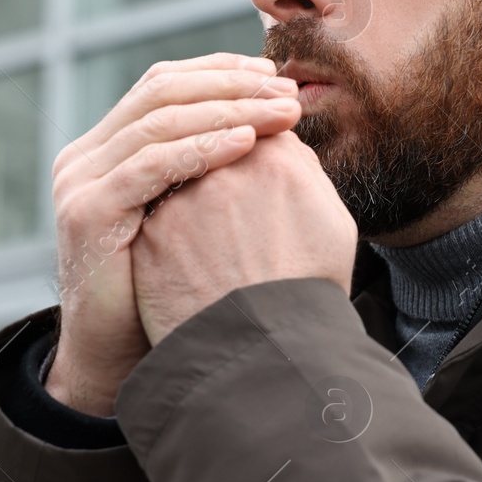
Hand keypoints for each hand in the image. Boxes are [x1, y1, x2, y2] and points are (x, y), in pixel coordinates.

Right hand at [44, 54, 301, 416]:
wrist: (121, 357)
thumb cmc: (171, 288)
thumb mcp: (190, 213)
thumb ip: (209, 167)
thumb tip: (273, 122)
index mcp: (108, 148)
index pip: (163, 84)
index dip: (219, 72)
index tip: (273, 74)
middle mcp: (87, 156)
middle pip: (161, 93)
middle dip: (231, 86)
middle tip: (286, 90)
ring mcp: (82, 181)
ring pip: (160, 122)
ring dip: (228, 111)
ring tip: (280, 112)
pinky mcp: (88, 212)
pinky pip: (151, 166)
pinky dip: (202, 150)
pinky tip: (247, 145)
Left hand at [130, 131, 358, 343]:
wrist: (267, 357)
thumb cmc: (310, 291)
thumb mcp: (333, 223)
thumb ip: (304, 170)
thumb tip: (280, 142)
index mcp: (275, 161)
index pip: (256, 125)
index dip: (256, 137)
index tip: (256, 155)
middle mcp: (221, 172)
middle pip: (214, 145)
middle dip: (220, 158)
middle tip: (234, 194)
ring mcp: (178, 204)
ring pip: (181, 179)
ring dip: (191, 191)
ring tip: (215, 232)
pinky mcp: (148, 239)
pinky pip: (156, 217)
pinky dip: (170, 227)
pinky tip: (189, 254)